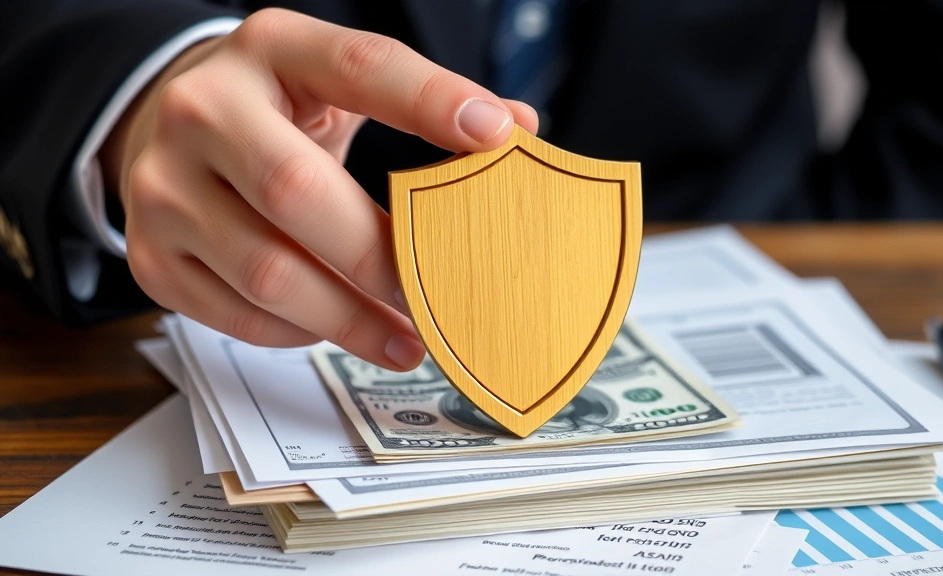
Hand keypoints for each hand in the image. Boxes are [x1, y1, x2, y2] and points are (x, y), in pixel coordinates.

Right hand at [101, 9, 537, 369]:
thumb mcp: (335, 83)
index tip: (496, 139)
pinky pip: (238, 315)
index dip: (429, 100)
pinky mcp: (151, 255)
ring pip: (268, 273)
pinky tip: (337, 329)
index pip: (358, 64)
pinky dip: (299, 333)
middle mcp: (202, 110)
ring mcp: (163, 187)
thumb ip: (419, 100)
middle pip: (298, 194)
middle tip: (441, 297)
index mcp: (269, 50)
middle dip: (382, 259)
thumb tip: (517, 129)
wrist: (167, 129)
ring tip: (407, 339)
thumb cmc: (275, 111)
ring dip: (350, 320)